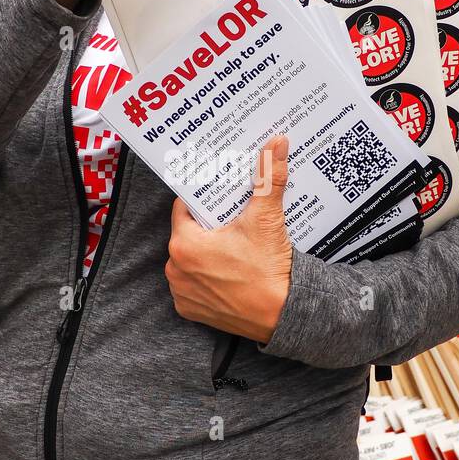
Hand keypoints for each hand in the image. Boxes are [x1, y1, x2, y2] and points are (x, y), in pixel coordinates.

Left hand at [165, 136, 292, 342]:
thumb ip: (268, 178)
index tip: (217, 196)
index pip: (184, 208)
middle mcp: (175, 269)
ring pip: (189, 260)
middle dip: (207, 226)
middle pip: (188, 234)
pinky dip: (205, 278)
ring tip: (230, 246)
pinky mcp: (191, 311)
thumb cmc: (269, 269)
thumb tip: (277, 145)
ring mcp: (181, 293)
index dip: (202, 199)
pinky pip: (192, 285)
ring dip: (204, 252)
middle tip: (230, 219)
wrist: (284, 314)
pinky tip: (226, 271)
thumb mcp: (267, 218)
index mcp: (184, 243)